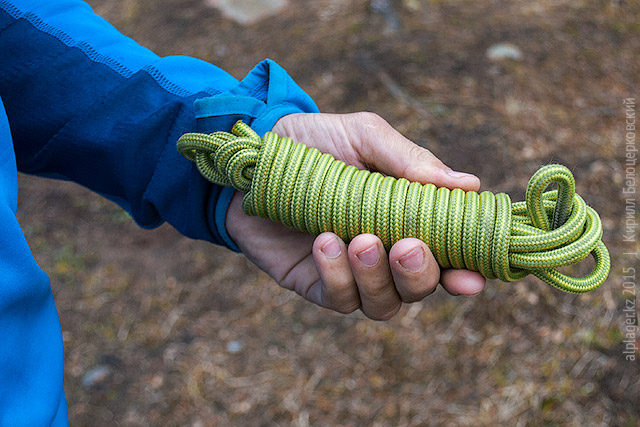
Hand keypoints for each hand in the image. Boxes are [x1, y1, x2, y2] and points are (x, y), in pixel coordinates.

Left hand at [225, 112, 484, 319]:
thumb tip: (469, 184)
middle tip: (407, 245)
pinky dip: (336, 275)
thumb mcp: (362, 137)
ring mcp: (349, 272)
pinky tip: (324, 242)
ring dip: (377, 277)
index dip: (464, 272)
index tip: (473, 276)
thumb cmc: (315, 143)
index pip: (447, 256)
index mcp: (406, 220)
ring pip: (383, 303)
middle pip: (419, 288)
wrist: (253, 156)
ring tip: (360, 239)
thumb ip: (409, 160)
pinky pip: (338, 298)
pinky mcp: (314, 282)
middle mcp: (383, 254)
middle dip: (420, 275)